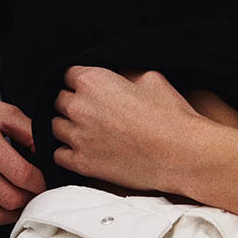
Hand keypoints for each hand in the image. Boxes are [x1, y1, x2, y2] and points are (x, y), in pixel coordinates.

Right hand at [0, 74, 46, 225]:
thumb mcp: (1, 110)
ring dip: (11, 212)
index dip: (40, 183)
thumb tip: (47, 157)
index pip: (21, 175)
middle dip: (29, 199)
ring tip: (19, 201)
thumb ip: (29, 132)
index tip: (44, 182)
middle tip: (34, 193)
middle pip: (9, 199)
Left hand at [52, 66, 209, 193]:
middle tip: (93, 110)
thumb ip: (122, 74)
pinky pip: (58, 154)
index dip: (81, 80)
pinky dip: (68, 151)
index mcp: (93, 81)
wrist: (182, 154)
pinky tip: (84, 149)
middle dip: (73, 102)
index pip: (68, 74)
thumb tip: (115, 76)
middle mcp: (79, 107)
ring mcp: (78, 137)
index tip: (91, 88)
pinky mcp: (82, 163)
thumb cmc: (170, 115)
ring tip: (89, 130)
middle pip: (59, 100)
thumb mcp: (150, 78)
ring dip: (69, 126)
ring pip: (55, 126)